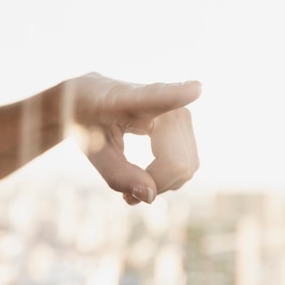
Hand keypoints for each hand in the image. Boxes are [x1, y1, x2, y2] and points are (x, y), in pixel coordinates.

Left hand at [70, 73, 200, 204]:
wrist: (91, 97)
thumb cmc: (88, 121)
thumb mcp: (93, 151)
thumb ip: (119, 175)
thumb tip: (151, 196)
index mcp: (128, 99)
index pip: (157, 98)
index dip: (177, 94)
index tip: (196, 88)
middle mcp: (165, 103)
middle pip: (178, 163)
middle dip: (155, 185)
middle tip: (126, 192)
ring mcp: (182, 113)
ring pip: (187, 167)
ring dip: (162, 183)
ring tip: (133, 179)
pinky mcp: (187, 124)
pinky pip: (189, 164)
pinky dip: (170, 177)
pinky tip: (147, 173)